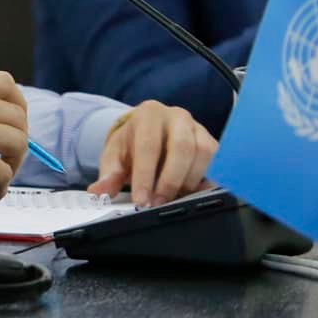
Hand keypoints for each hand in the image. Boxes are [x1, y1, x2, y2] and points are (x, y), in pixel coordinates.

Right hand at [0, 71, 28, 211]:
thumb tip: (1, 120)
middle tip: (7, 158)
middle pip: (18, 115)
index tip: (15, 123)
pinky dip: (1, 188)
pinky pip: (5, 173)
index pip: (5, 82)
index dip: (18, 104)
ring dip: (14, 164)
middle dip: (19, 140)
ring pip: (19, 142)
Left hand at [88, 101, 216, 208]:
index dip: (145, 175)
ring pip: (203, 153)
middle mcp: (176, 116)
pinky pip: (217, 160)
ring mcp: (197, 127)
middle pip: (182, 147)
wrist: (148, 131)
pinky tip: (193, 192)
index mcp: (149, 115)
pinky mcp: (212, 140)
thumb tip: (99, 191)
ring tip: (175, 198)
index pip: (149, 145)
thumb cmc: (132, 143)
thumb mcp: (115, 155)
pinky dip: (207, 179)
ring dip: (190, 181)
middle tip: (159, 203)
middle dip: (170, 180)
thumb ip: (108, 174)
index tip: (142, 200)